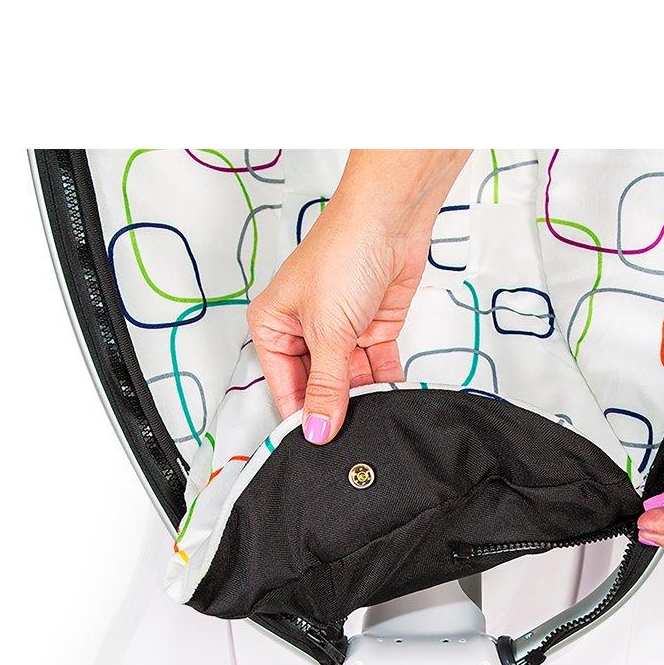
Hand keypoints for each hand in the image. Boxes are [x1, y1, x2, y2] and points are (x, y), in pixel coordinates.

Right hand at [249, 149, 468, 442]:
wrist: (390, 219)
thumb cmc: (342, 253)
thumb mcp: (327, 331)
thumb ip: (325, 386)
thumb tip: (317, 429)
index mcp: (273, 326)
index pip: (283, 386)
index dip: (301, 416)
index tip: (318, 445)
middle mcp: (303, 330)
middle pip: (316, 386)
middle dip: (333, 408)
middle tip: (348, 438)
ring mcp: (339, 330)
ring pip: (348, 380)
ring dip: (362, 398)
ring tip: (372, 421)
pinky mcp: (372, 329)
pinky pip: (375, 367)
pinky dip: (384, 383)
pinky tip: (390, 401)